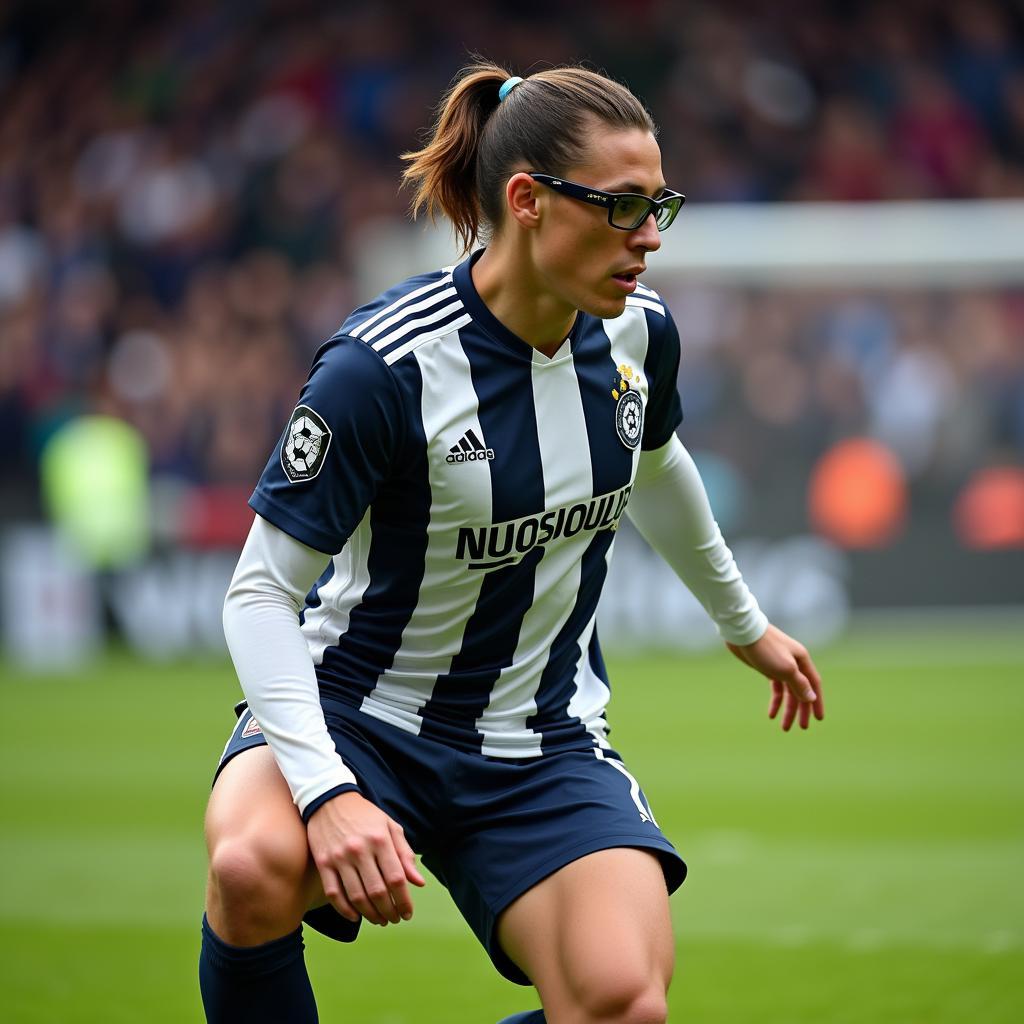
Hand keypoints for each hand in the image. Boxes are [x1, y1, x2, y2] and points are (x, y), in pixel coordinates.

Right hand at [306, 791, 424, 925]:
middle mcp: (360, 849)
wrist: (330, 799)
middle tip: (394, 919)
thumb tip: (418, 883)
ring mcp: (339, 857)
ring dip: (370, 914)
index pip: (396, 878)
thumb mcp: (390, 827)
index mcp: (380, 840)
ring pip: (356, 896)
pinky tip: (356, 916)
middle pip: (377, 891)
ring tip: (380, 920)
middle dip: (389, 911)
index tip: (408, 913)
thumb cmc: (365, 815)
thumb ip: (405, 854)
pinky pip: (334, 894)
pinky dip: (345, 910)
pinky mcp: (323, 863)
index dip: (404, 901)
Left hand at [726, 623, 824, 730]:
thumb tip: (811, 698)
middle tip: (801, 728)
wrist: (742, 632)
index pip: (814, 685)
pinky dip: (775, 701)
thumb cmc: (766, 648)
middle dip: (801, 710)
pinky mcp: (767, 667)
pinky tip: (771, 714)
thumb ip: (800, 684)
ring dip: (787, 709)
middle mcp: (794, 663)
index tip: (818, 719)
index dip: (817, 702)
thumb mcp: (786, 668)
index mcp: (802, 660)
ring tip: (784, 727)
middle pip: (801, 691)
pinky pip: (776, 687)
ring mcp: (780, 665)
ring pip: (788, 691)